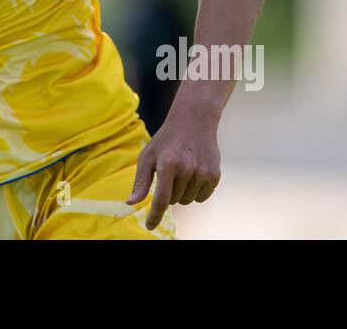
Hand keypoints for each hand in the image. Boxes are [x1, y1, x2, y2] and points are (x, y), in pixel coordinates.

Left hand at [126, 104, 221, 230]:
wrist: (194, 120)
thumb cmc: (166, 140)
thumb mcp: (148, 155)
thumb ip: (140, 181)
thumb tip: (131, 203)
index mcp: (167, 163)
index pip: (161, 199)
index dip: (154, 216)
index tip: (149, 226)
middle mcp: (187, 169)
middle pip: (174, 201)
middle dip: (169, 192)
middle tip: (170, 172)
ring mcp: (203, 172)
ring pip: (188, 200)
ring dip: (182, 192)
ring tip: (182, 170)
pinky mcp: (215, 175)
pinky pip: (202, 197)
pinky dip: (196, 192)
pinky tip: (194, 174)